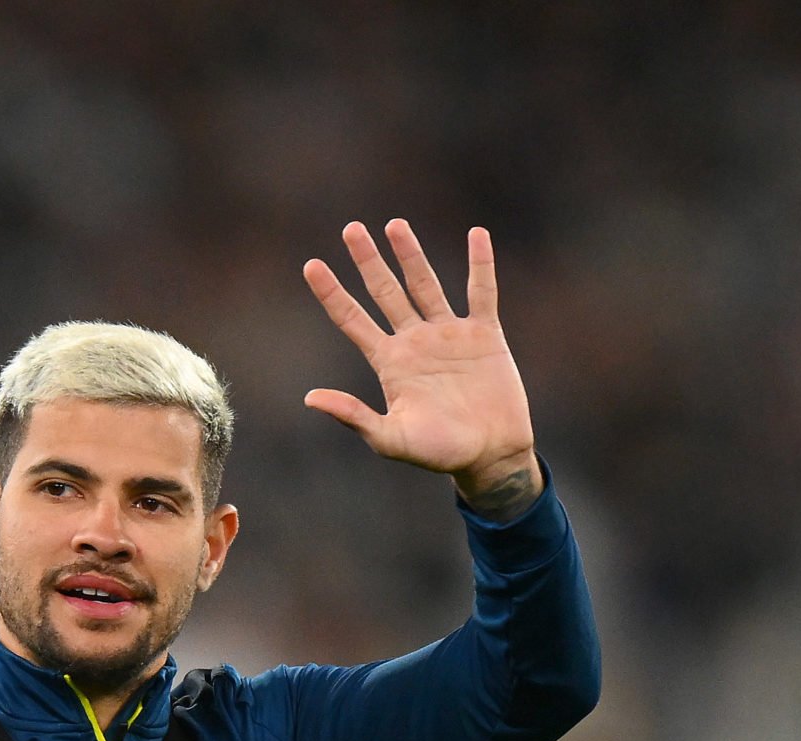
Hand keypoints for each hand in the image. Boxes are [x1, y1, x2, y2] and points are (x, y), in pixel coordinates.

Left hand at [302, 220, 541, 518]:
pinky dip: (480, 263)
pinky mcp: (485, 334)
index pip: (352, 319)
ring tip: (394, 224)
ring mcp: (449, 334)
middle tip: (351, 229)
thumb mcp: (390, 438)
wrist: (490, 455)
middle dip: (368, 261)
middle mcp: (414, 341)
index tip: (311, 265)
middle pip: (385, 291)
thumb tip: (310, 398)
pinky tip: (477, 234)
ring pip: (425, 284)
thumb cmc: (438, 453)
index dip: (332, 293)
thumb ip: (353, 416)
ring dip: (411, 254)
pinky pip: (481, 291)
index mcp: (389, 362)